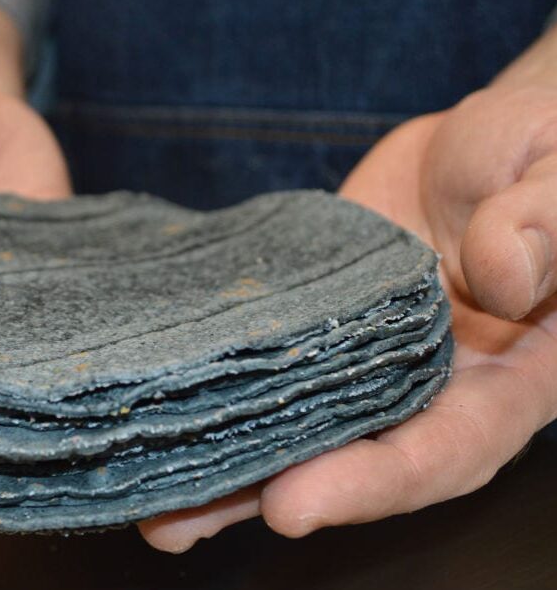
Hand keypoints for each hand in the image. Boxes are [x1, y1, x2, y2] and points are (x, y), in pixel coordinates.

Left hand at [139, 84, 556, 551]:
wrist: (488, 141)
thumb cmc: (545, 151)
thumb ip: (545, 223)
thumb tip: (499, 277)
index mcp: (509, 379)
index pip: (445, 450)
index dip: (371, 483)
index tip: (292, 504)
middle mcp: (429, 385)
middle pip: (348, 459)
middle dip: (264, 490)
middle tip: (175, 520)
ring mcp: (361, 355)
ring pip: (295, 422)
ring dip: (222, 462)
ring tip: (145, 497)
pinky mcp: (314, 319)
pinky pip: (267, 360)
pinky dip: (216, 385)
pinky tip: (155, 402)